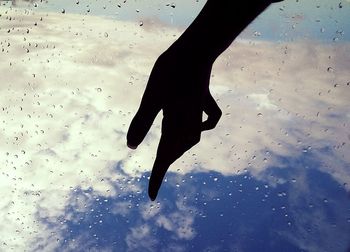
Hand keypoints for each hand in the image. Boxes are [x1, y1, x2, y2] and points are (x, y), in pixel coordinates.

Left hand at [126, 47, 221, 200]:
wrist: (196, 49)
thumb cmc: (172, 70)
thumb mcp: (152, 96)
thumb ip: (142, 121)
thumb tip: (131, 146)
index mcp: (176, 125)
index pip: (164, 157)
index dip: (157, 177)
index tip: (151, 196)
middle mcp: (190, 123)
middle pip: (177, 150)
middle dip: (166, 164)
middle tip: (156, 178)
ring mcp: (198, 112)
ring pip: (190, 139)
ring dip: (177, 149)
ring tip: (167, 157)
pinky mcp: (203, 101)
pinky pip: (206, 122)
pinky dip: (201, 128)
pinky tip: (196, 126)